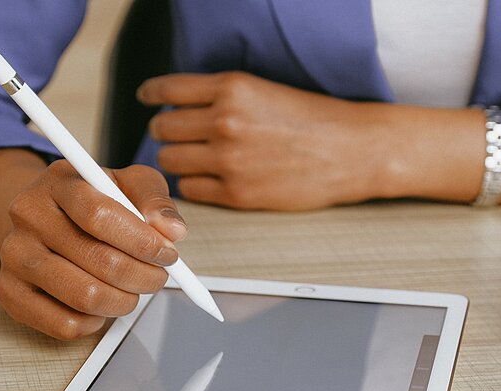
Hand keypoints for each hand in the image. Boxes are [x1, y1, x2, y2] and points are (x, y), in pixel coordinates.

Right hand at [0, 160, 186, 339]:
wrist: (46, 217)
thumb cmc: (95, 201)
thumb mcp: (130, 184)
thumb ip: (155, 200)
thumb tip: (171, 230)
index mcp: (59, 181)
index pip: (101, 216)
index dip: (143, 242)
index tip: (168, 253)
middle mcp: (29, 215)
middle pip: (99, 261)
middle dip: (144, 276)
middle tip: (157, 276)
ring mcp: (14, 255)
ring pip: (85, 296)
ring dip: (124, 301)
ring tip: (133, 290)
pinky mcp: (10, 292)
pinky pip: (65, 324)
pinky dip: (95, 321)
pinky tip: (101, 303)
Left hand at [137, 71, 389, 209]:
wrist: (352, 150)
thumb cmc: (314, 120)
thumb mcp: (263, 90)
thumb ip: (221, 97)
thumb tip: (181, 109)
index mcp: (231, 88)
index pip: (167, 90)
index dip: (152, 95)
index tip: (148, 99)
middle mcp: (225, 121)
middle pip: (162, 128)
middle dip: (168, 132)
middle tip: (182, 137)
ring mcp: (229, 159)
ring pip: (171, 160)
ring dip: (180, 160)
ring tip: (201, 159)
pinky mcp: (237, 193)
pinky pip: (190, 190)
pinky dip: (196, 185)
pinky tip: (214, 179)